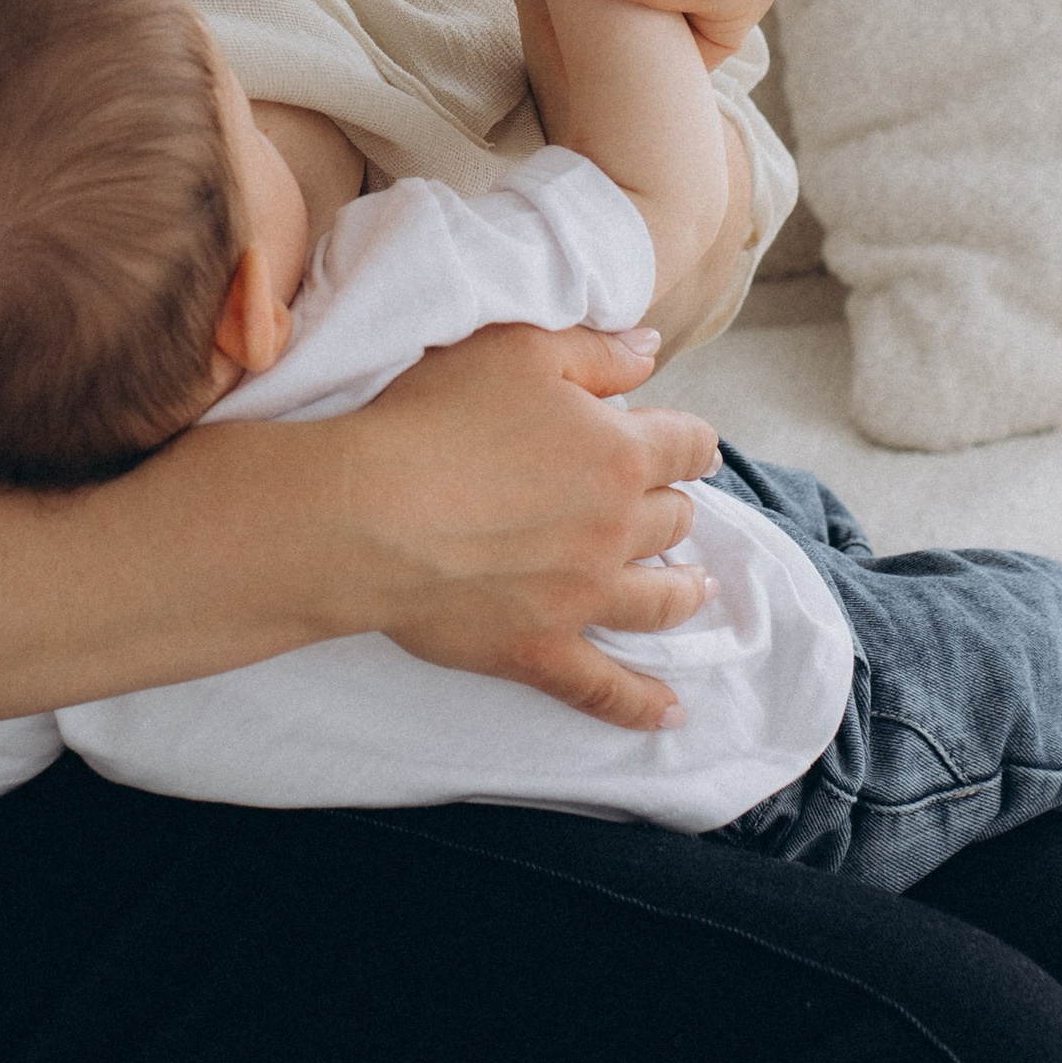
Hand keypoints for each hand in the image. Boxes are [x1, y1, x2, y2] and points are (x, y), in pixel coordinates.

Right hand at [338, 322, 720, 729]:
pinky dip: (642, 703)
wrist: (366, 512)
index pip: (686, 445)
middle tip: (664, 508)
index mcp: (618, 451)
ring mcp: (582, 596)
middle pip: (675, 519)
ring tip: (695, 589)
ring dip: (684, 591)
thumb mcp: (518, 349)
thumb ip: (595, 349)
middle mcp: (615, 528)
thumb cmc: (434, 417)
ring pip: (662, 599)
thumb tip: (654, 351)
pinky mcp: (540, 649)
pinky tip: (670, 713)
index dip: (688, 442)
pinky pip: (605, 689)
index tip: (687, 448)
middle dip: (672, 508)